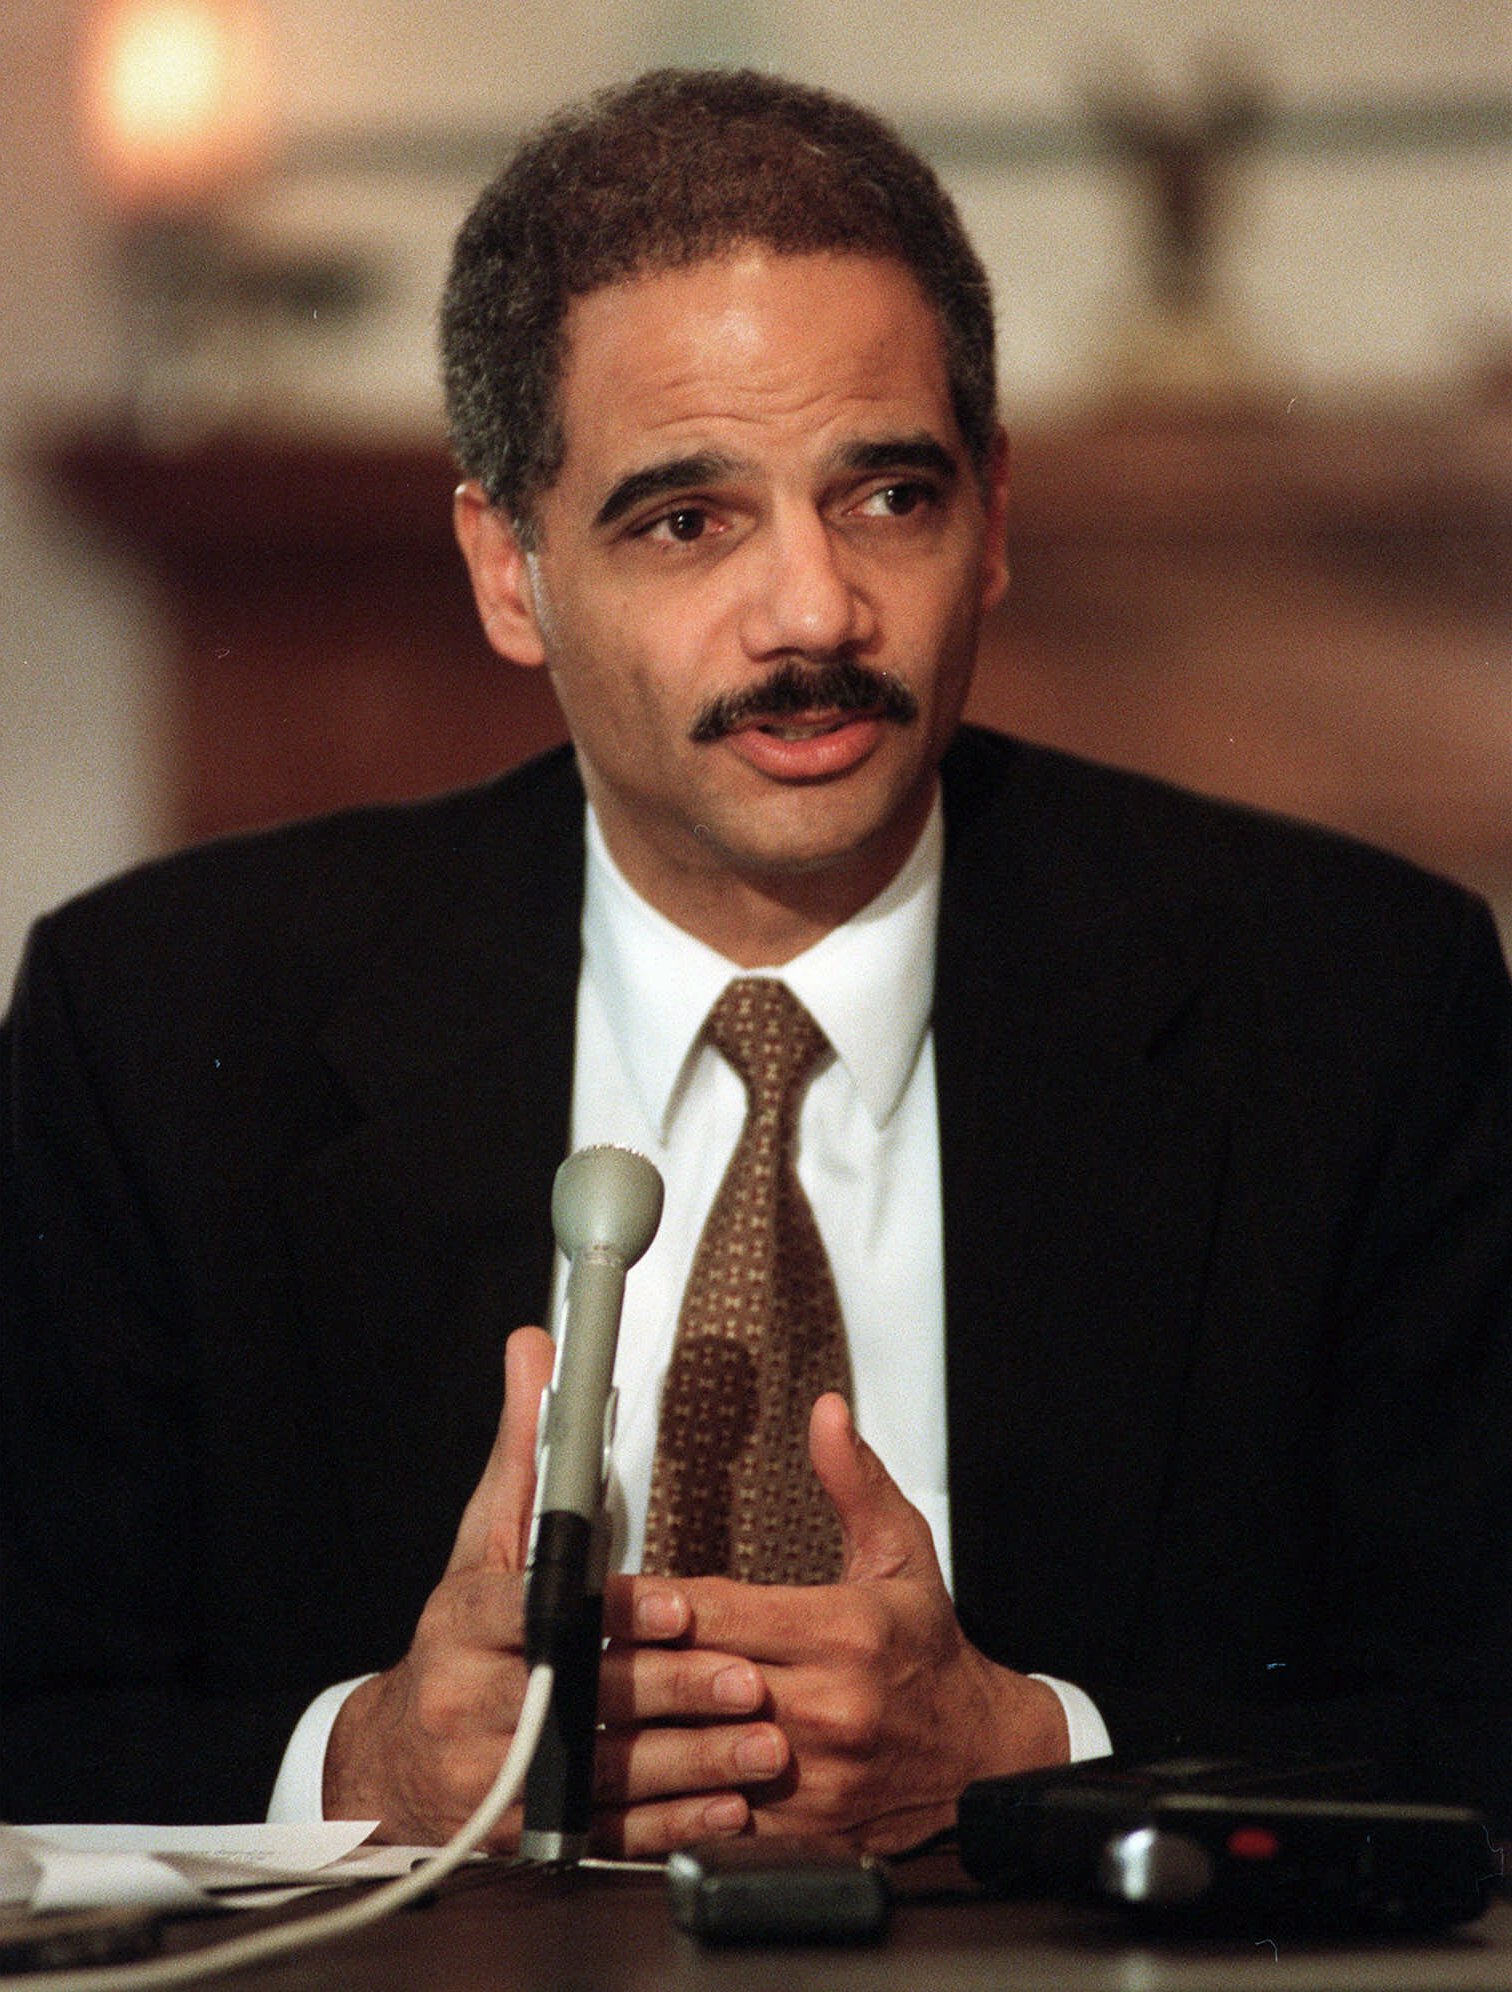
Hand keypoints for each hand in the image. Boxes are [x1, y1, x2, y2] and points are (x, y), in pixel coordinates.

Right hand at [323, 1327, 789, 1850]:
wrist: (397, 1762)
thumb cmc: (463, 1635)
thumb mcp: (483, 1540)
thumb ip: (525, 1450)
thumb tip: (536, 1344)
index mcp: (462, 1625)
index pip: (534, 1612)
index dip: (609, 1610)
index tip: (681, 1603)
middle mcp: (468, 1704)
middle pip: (577, 1699)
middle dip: (669, 1691)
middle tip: (750, 1680)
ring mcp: (494, 1780)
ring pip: (599, 1775)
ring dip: (689, 1766)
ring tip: (764, 1748)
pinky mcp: (522, 1837)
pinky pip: (603, 1839)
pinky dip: (669, 1829)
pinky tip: (729, 1813)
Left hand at [624, 1396, 1069, 1853]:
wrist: (979, 1756)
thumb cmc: (928, 1649)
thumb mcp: (902, 1551)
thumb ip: (853, 1480)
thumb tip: (828, 1413)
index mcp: (841, 1631)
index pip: (715, 1611)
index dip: (651, 1602)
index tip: (605, 1595)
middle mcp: (825, 1704)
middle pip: (693, 1680)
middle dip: (628, 1664)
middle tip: (572, 1650)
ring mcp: (811, 1776)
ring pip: (694, 1753)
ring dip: (636, 1734)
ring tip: (585, 1711)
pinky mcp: (803, 1832)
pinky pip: (714, 1817)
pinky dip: (672, 1798)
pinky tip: (636, 1775)